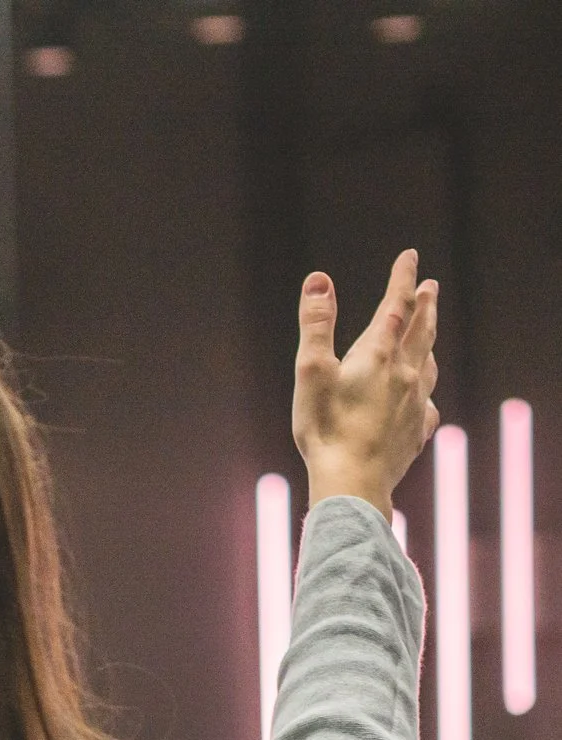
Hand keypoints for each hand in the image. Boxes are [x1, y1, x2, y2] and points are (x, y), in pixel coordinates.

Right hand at [293, 249, 439, 517]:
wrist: (353, 482)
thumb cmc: (326, 428)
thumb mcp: (310, 371)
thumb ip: (316, 324)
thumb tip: (319, 279)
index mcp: (378, 356)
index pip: (395, 306)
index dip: (402, 279)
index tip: (410, 256)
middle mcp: (404, 375)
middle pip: (421, 332)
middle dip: (424, 306)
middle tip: (430, 287)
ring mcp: (413, 404)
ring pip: (427, 365)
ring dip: (428, 344)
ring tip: (427, 337)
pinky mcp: (414, 433)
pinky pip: (426, 406)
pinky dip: (424, 393)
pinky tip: (423, 401)